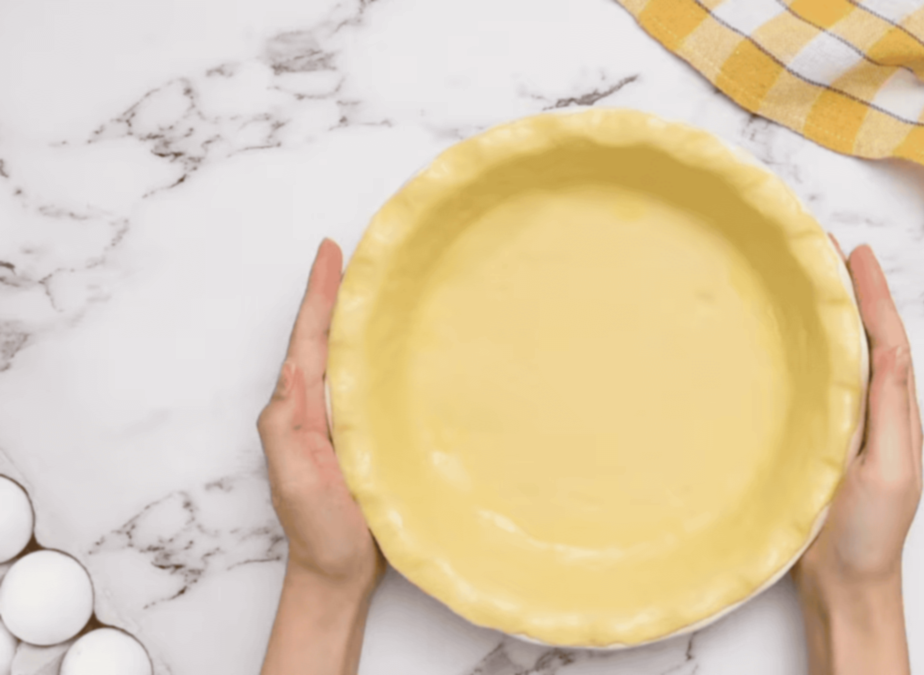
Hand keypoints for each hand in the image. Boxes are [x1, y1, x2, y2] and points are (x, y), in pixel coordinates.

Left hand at [257, 239, 384, 594]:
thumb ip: (285, 427)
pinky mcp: (374, 437)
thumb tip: (291, 364)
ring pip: (353, 356)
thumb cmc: (318, 533)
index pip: (311, 340)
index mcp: (302, 410)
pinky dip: (383, 355)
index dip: (319, 295)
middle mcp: (323, 408)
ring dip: (360, 317)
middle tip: (354, 251)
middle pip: (330, 338)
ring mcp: (348, 422)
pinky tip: (400, 343)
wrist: (341, 575)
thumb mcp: (293, 481)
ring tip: (376, 281)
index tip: (330, 251)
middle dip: (337, 292)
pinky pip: (376, 384)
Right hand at [793, 243, 921, 674]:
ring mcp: (845, 425)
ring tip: (810, 278)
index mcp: (896, 413)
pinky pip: (818, 383)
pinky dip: (811, 350)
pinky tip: (788, 339)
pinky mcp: (817, 440)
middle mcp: (874, 411)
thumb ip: (887, 412)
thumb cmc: (870, 535)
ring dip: (832, 314)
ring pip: (843, 356)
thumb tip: (886, 351)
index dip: (874, 295)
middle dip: (854, 291)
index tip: (855, 253)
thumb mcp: (889, 468)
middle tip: (826, 249)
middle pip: (867, 338)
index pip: (888, 340)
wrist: (845, 584)